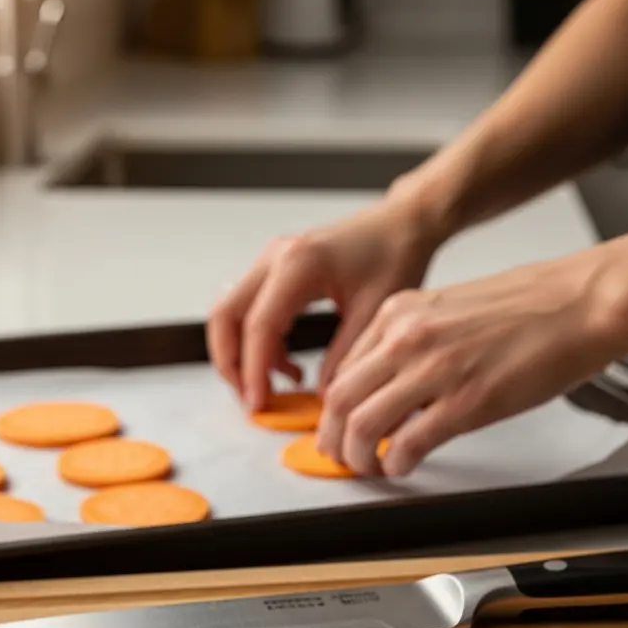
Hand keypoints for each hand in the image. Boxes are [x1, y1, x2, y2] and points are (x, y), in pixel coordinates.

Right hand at [206, 187, 439, 410]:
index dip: (253, 371)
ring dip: (239, 354)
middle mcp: (275, 258)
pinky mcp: (275, 270)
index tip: (258, 403)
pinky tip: (286, 365)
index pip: (259, 326)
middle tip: (250, 398)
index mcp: (298, 264)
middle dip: (230, 363)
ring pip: (231, 313)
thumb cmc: (395, 254)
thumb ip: (344, 355)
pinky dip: (257, 343)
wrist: (401, 224)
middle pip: (225, 315)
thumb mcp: (376, 311)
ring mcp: (271, 262)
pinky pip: (249, 310)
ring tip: (270, 387)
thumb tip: (321, 394)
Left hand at [316, 255, 620, 476]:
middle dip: (333, 439)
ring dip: (359, 457)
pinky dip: (397, 463)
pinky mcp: (465, 401)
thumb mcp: (447, 310)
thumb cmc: (527, 308)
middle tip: (342, 456)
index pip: (342, 370)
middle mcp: (406, 338)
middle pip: (340, 401)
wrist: (580, 303)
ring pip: (362, 425)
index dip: (334, 410)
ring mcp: (433, 370)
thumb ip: (410, 342)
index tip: (339, 427)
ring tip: (371, 468)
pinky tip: (403, 467)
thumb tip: (386, 383)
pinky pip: (408, 444)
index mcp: (398, 313)